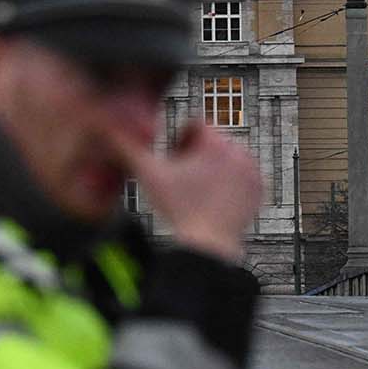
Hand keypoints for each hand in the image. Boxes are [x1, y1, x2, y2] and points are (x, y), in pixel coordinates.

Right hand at [119, 121, 261, 263]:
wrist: (208, 244)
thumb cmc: (179, 210)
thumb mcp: (148, 175)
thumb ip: (128, 146)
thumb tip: (109, 128)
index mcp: (216, 142)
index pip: (196, 124)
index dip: (179, 141)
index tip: (174, 161)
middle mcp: (240, 151)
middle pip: (212, 140)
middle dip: (197, 155)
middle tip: (183, 179)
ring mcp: (252, 171)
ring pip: (227, 157)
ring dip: (212, 167)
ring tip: (197, 190)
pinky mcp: (258, 188)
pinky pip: (240, 174)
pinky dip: (228, 182)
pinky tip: (213, 198)